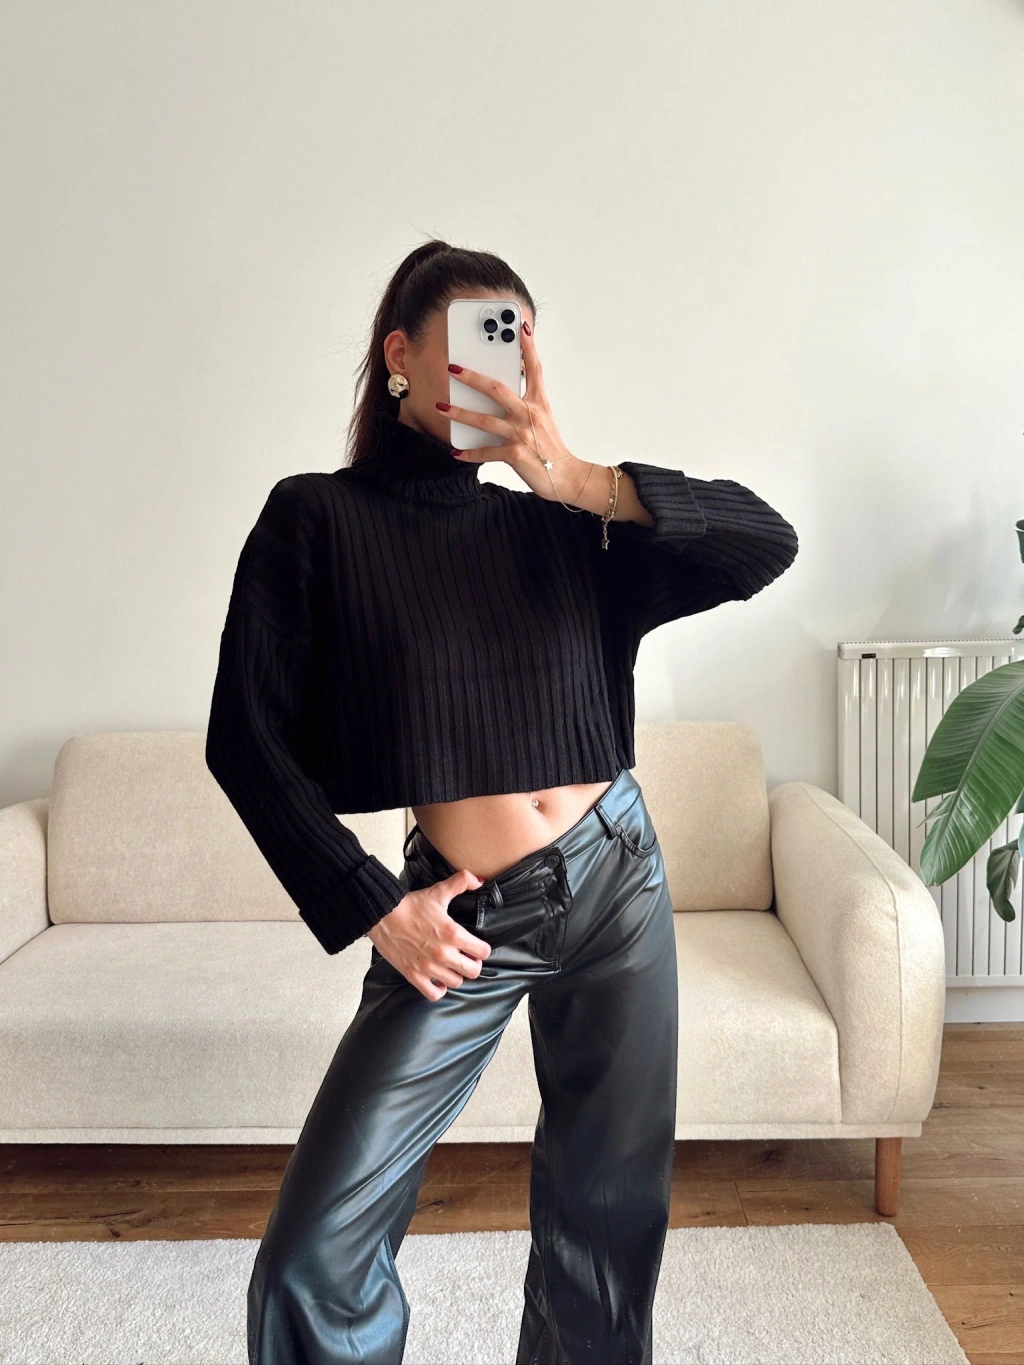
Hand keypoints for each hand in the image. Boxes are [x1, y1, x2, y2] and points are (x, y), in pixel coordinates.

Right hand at [367, 868, 491, 1000]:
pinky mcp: (414, 975)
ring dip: (456, 974)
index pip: (483, 951)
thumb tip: (479, 880)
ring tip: (451, 966)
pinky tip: (438, 979)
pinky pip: (434, 994)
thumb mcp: (439, 891)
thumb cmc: (411, 905)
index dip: (483, 949)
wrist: (382, 915)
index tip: (477, 946)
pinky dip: (439, 989)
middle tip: (467, 957)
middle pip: (473, 971)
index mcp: (453, 934)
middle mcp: (443, 953)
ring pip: (456, 982)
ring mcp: (428, 967)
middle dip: (473, 964)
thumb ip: (462, 882)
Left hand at [438, 321, 590, 503]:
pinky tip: (455, 451)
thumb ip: (526, 404)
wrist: (566, 476)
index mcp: (539, 403)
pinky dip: (468, 453)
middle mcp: (530, 415)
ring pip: (484, 420)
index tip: (521, 326)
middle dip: (472, 377)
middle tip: (453, 368)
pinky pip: (485, 452)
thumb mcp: (543, 419)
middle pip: (497, 389)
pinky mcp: (514, 455)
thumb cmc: (551, 447)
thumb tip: (502, 393)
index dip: (528, 347)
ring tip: (441, 407)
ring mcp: (521, 434)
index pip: (535, 369)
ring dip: (460, 413)